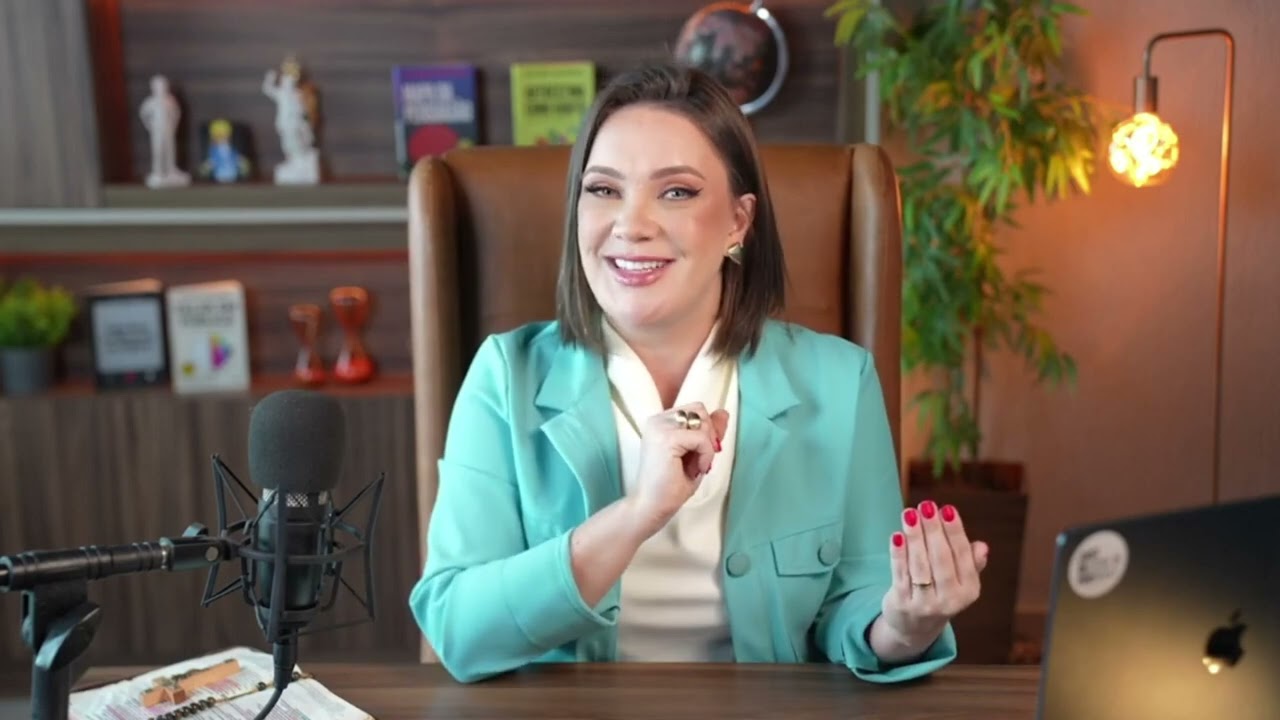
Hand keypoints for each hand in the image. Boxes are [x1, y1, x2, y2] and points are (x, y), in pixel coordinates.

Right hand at [624, 402, 727, 536]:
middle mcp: (657, 420)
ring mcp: (660, 427)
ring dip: (707, 445)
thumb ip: (708, 433)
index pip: (695, 409)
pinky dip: (707, 454)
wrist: (651, 507)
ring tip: (697, 465)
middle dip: (708, 434)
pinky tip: (698, 470)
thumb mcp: (696, 454)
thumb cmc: (670, 486)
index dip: (706, 429)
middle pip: (699, 410)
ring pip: (702, 421)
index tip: (701, 454)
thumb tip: (723, 412)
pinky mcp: (667, 438)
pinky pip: (702, 438)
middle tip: (701, 460)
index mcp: (660, 422)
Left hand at [879, 500, 989, 648]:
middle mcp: (950, 600)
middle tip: (926, 506)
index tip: (947, 509)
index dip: (955, 532)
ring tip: (909, 514)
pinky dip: (898, 554)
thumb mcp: (960, 582)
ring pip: (920, 565)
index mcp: (969, 590)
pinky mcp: (903, 604)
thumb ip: (970, 563)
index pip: (963, 556)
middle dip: (933, 530)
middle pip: (941, 559)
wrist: (915, 628)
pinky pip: (900, 574)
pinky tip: (897, 536)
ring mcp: (925, 604)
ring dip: (915, 537)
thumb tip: (982, 547)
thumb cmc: (940, 593)